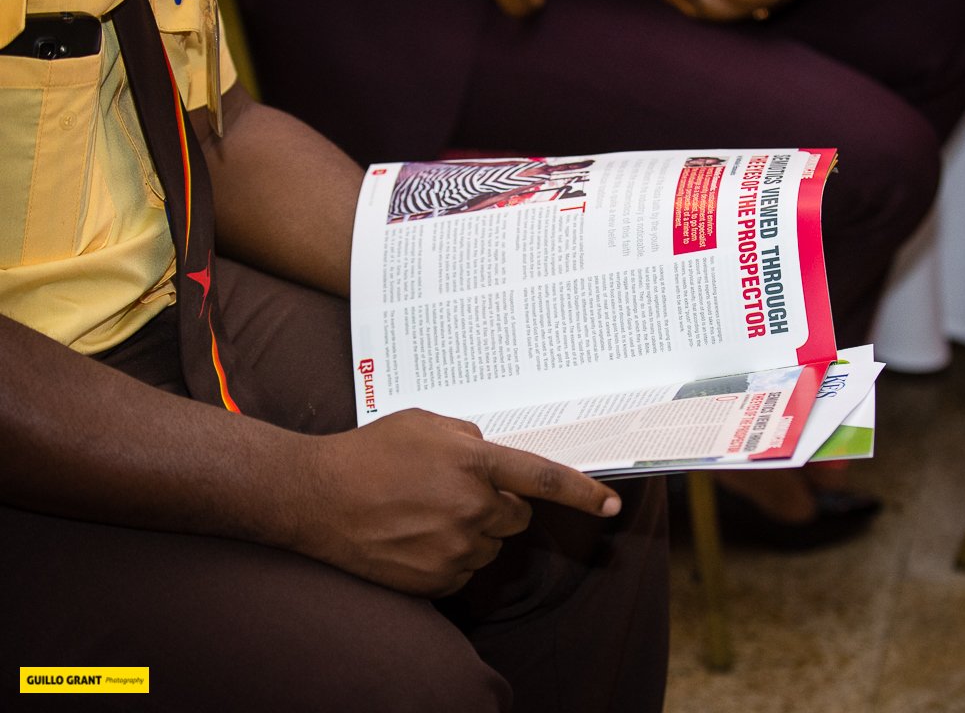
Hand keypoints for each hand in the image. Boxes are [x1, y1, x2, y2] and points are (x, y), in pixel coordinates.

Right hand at [290, 408, 619, 596]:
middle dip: (497, 504)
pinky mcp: (436, 579)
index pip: (544, 478)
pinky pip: (464, 570)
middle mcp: (471, 508)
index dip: (583, 492)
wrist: (315, 498)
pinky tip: (414, 537)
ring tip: (422, 513)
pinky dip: (448, 557)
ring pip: (490, 544)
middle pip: (516, 516)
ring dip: (471, 531)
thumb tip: (496, 454)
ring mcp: (454, 548)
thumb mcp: (424, 423)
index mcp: (473, 463)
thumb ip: (469, 436)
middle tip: (453, 492)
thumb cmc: (368, 452)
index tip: (612, 505)